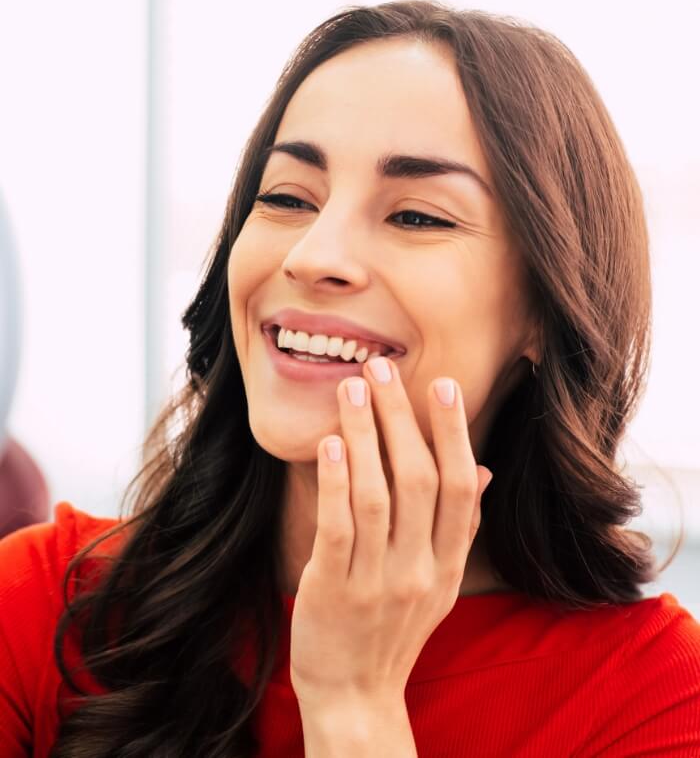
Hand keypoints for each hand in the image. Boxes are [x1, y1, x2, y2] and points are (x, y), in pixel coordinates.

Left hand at [289, 356, 492, 710]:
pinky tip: (331, 443)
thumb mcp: (439, 583)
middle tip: (382, 368)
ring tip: (352, 389)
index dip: (453, 433)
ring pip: (378, 496)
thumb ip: (458, 528)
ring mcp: (377, 582)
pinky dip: (336, 482)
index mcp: (448, 564)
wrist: (355, 695)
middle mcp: (419, 570)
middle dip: (402, 419)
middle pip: (419, 480)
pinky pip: (338, 528)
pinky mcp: (334, 590)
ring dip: (366, 437)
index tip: (440, 385)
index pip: (460, 488)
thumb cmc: (393, 628)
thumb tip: (482, 470)